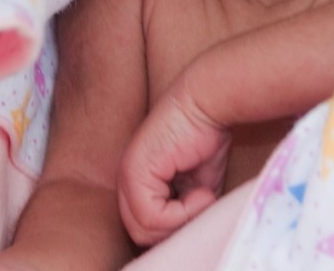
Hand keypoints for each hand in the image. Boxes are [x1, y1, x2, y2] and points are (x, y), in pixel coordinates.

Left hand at [118, 78, 230, 246]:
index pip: (145, 225)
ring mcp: (126, 176)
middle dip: (178, 227)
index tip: (201, 206)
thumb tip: (188, 232)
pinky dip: (183, 213)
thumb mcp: (197, 182)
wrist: (208, 101)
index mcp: (136, 180)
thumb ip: (186, 207)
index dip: (175, 225)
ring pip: (145, 230)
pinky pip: (152, 218)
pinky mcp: (134, 173)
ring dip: (182, 221)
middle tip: (203, 205)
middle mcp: (125, 179)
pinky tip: (202, 191)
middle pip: (142, 232)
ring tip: (204, 195)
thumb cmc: (207, 135)